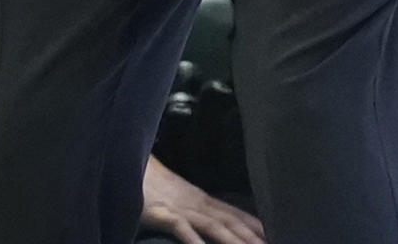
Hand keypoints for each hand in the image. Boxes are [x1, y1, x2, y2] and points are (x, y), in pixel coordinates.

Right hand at [142, 155, 264, 243]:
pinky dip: (194, 240)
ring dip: (234, 241)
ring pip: (214, 227)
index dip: (255, 226)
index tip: (274, 235)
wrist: (123, 161)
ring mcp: (180, 207)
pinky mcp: (161, 213)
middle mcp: (196, 202)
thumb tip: (210, 220)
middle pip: (230, 223)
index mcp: (200, 199)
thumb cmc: (148, 184)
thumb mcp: (176, 197)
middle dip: (252, 238)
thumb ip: (194, 208)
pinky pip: (181, 228)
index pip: (234, 214)